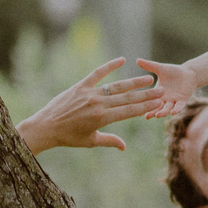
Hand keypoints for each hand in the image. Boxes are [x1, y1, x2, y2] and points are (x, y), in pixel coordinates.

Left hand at [16, 58, 163, 152]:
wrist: (46, 127)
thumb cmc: (68, 137)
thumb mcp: (90, 141)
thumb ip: (109, 141)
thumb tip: (124, 147)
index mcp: (102, 119)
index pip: (129, 112)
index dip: (145, 107)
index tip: (159, 103)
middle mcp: (98, 105)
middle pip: (127, 98)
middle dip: (146, 95)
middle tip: (161, 90)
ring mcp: (89, 94)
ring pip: (116, 86)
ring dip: (134, 82)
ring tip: (148, 79)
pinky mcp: (80, 86)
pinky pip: (97, 73)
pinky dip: (109, 66)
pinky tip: (121, 60)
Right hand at [136, 58, 198, 117]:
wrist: (188, 73)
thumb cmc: (173, 71)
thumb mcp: (160, 68)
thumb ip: (149, 66)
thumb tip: (137, 60)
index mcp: (156, 93)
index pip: (148, 100)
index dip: (142, 105)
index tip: (135, 110)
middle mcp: (164, 99)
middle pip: (157, 107)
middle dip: (152, 112)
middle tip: (146, 116)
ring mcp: (173, 101)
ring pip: (167, 109)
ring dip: (163, 112)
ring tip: (158, 115)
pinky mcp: (182, 100)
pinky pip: (179, 106)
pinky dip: (176, 109)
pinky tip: (173, 112)